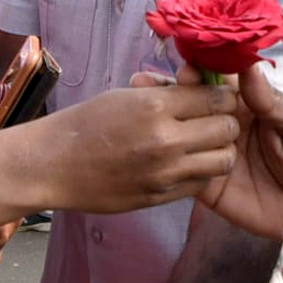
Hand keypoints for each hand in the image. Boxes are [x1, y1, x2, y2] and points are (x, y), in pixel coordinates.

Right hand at [38, 83, 240, 213]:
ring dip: (220, 149)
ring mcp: (164, 173)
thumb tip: (200, 84)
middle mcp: (164, 140)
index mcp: (155, 106)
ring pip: (223, 160)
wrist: (54, 164)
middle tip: (217, 118)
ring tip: (206, 142)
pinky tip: (188, 162)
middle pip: (226, 128)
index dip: (224, 94)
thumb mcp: (128, 94)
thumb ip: (167, 92)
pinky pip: (201, 183)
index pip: (216, 97)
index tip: (220, 94)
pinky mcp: (160, 197)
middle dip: (227, 120)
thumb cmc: (89, 121)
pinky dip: (203, 171)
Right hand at [191, 65, 282, 239]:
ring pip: (185, 137)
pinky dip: (177, 165)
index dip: (203, 72)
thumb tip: (248, 65)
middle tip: (176, 96)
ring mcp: (214, 155)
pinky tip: (173, 160)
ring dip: (176, 129)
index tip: (190, 69)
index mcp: (249, 105)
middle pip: (195, 106)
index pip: (219, 81)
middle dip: (182, 98)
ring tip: (175, 128)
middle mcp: (225, 126)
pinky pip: (186, 173)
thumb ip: (273, 100)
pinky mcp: (209, 187)